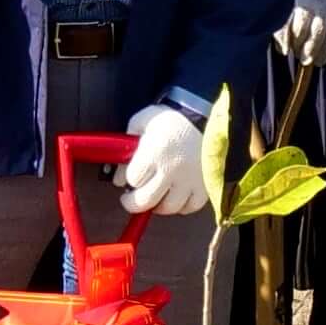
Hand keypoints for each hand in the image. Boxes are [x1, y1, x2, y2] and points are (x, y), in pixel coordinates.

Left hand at [118, 101, 209, 218]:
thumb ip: (126, 148)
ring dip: (157, 204)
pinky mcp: (205, 185)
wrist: (206, 117)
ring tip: (155, 195)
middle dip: (133, 203)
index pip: (133, 179)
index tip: (129, 176)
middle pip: (146, 200)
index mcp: (155, 151)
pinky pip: (190, 207)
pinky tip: (175, 195)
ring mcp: (190, 179)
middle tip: (130, 199)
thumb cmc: (171, 119)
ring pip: (168, 207)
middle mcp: (172, 169)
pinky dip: (181, 206)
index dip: (128, 178)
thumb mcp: (141, 123)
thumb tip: (119, 179)